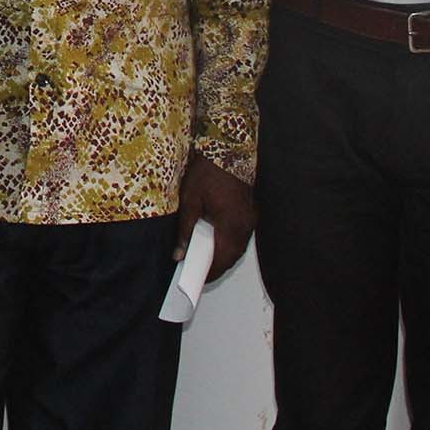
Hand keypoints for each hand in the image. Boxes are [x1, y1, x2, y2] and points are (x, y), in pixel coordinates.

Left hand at [175, 156, 255, 281]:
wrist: (228, 149)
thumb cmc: (207, 173)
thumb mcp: (189, 201)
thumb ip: (185, 230)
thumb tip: (179, 254)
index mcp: (230, 225)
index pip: (221, 259)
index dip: (208, 273)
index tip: (195, 280)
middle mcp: (244, 226)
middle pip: (232, 257)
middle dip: (216, 267)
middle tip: (197, 272)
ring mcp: (250, 219)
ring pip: (238, 247)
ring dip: (224, 256)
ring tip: (204, 259)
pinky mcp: (250, 212)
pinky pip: (241, 236)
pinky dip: (229, 244)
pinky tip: (216, 242)